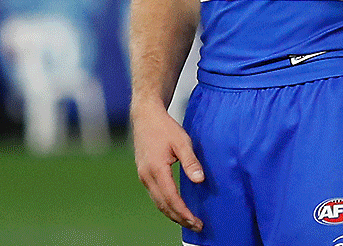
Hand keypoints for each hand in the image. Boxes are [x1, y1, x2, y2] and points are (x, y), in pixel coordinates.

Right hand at [131, 99, 204, 231]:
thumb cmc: (164, 127)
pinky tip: (176, 208)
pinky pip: (155, 195)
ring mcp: (143, 176)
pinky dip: (166, 205)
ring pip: (158, 202)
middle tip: (196, 226)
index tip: (196, 221)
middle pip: (163, 205)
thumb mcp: (182, 141)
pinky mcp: (144, 174)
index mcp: (156, 169)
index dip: (183, 212)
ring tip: (189, 221)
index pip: (171, 198)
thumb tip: (199, 180)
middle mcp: (146, 176)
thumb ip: (191, 162)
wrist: (145, 117)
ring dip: (173, 214)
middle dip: (179, 218)